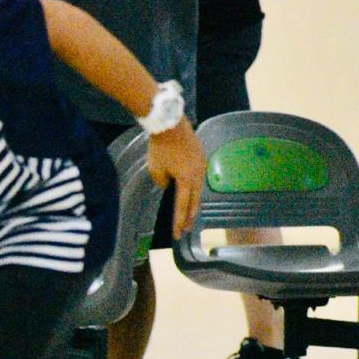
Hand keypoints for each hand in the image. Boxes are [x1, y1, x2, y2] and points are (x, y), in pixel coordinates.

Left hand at [147, 119, 204, 238]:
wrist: (170, 124)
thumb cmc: (161, 148)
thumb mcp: (156, 170)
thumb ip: (163, 183)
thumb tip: (170, 186)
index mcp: (187, 180)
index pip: (183, 206)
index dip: (180, 221)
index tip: (178, 233)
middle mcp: (198, 174)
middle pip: (195, 200)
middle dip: (190, 216)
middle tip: (186, 229)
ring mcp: (202, 165)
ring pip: (198, 188)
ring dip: (193, 202)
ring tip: (190, 213)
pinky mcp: (201, 157)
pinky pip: (199, 176)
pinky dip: (194, 187)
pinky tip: (191, 191)